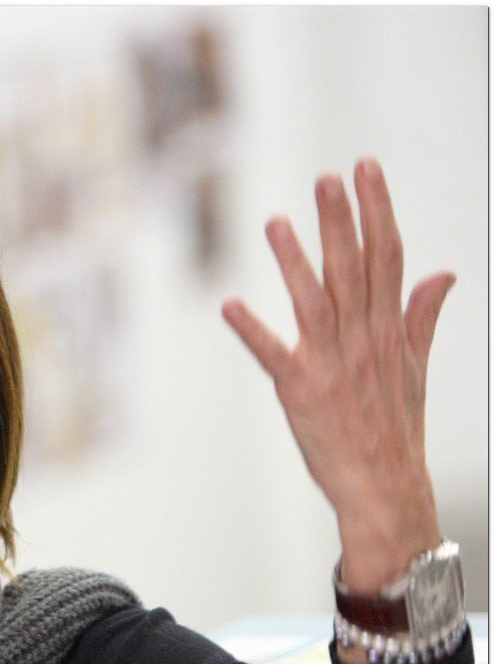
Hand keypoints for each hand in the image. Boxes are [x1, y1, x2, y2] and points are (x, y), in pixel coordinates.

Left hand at [222, 158, 453, 592]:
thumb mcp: (414, 366)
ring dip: (295, 262)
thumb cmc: (394, 426)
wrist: (383, 485)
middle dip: (341, 221)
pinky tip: (230, 306)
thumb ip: (421, 317)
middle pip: (353, 270)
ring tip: (275, 222)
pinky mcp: (301, 391)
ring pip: (314, 302)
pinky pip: (274, 356)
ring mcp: (331, 365)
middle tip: (328, 177)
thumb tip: (441, 273)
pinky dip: (253, 331)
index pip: (388, 256)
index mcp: (390, 329)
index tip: (367, 169)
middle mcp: (364, 340)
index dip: (377, 210)